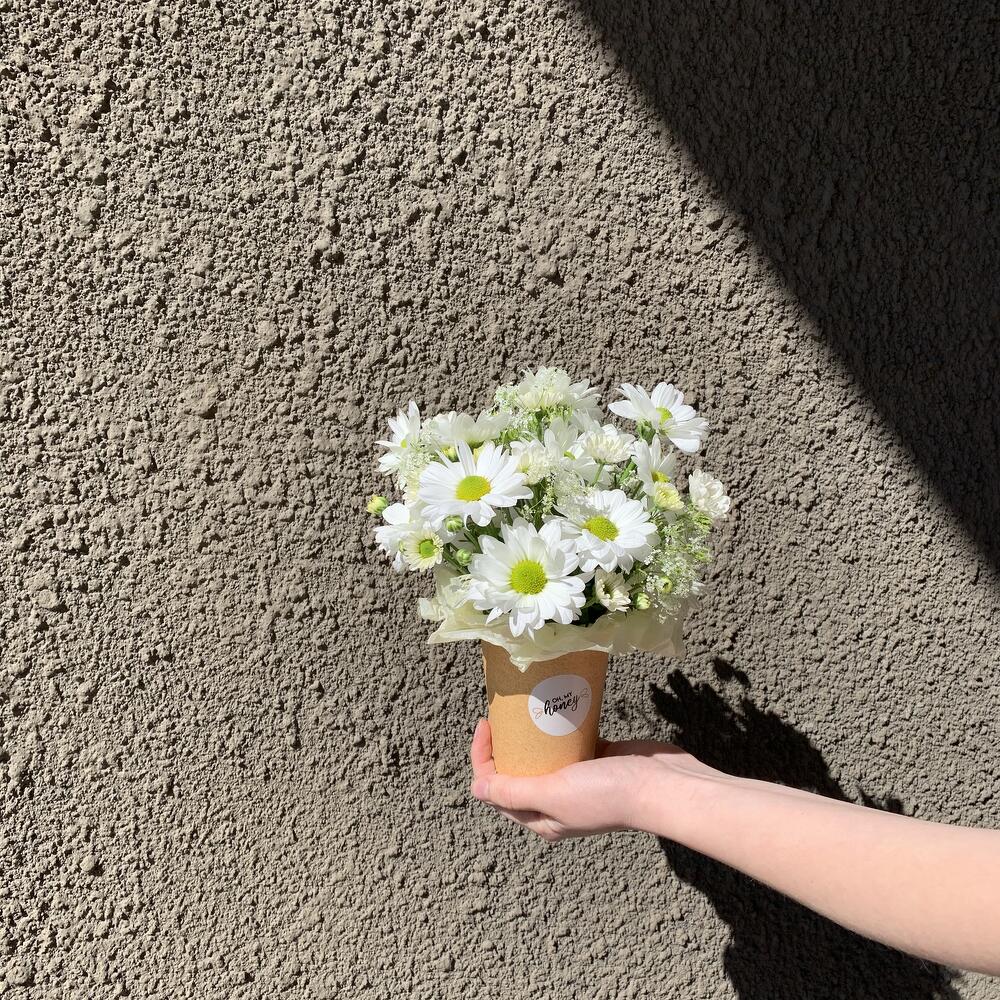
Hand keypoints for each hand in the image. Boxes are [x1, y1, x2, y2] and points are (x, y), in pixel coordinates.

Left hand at [469, 718, 714, 841]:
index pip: (497, 790)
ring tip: (522, 709)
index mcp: (542, 818)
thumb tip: (475, 789)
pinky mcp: (597, 759)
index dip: (483, 759)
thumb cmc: (605, 793)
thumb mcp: (553, 794)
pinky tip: (554, 708)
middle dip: (503, 746)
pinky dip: (558, 729)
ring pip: (542, 757)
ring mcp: (577, 781)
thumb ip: (513, 792)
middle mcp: (556, 803)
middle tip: (500, 714)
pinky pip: (568, 744)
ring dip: (529, 736)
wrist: (661, 786)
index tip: (485, 725)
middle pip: (517, 773)